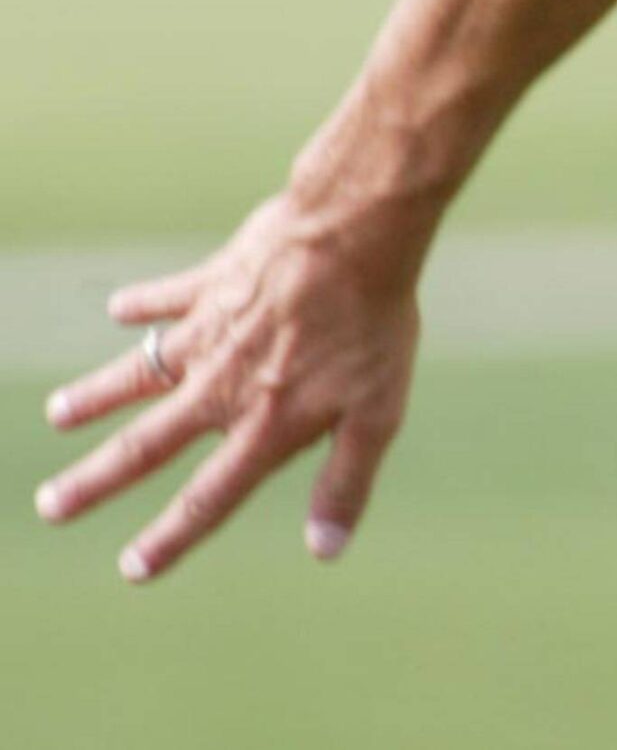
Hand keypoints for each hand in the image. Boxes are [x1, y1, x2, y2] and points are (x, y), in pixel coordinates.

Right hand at [33, 192, 422, 581]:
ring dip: (97, 394)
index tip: (131, 569)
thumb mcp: (377, 412)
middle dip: (95, 480)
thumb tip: (324, 550)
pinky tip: (120, 307)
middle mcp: (221, 386)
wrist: (353, 234)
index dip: (171, 537)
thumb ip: (346, 481)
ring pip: (138, 372)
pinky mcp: (211, 282)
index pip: (209, 497)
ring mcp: (209, 332)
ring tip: (59, 413)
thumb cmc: (374, 324)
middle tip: (50, 505)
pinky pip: (167, 297)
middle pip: (146, 445)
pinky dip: (141, 303)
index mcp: (263, 424)